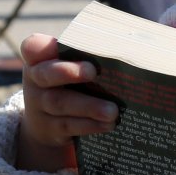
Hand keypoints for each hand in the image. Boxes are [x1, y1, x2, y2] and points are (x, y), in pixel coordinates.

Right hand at [16, 34, 117, 171]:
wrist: (49, 125)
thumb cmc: (73, 84)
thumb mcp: (73, 68)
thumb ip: (94, 57)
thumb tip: (143, 47)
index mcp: (41, 59)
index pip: (32, 47)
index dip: (40, 46)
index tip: (57, 45)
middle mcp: (36, 80)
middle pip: (45, 74)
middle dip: (68, 72)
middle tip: (92, 71)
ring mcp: (39, 106)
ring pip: (60, 103)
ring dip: (89, 106)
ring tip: (113, 111)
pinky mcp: (49, 129)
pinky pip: (69, 126)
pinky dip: (91, 125)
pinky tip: (109, 124)